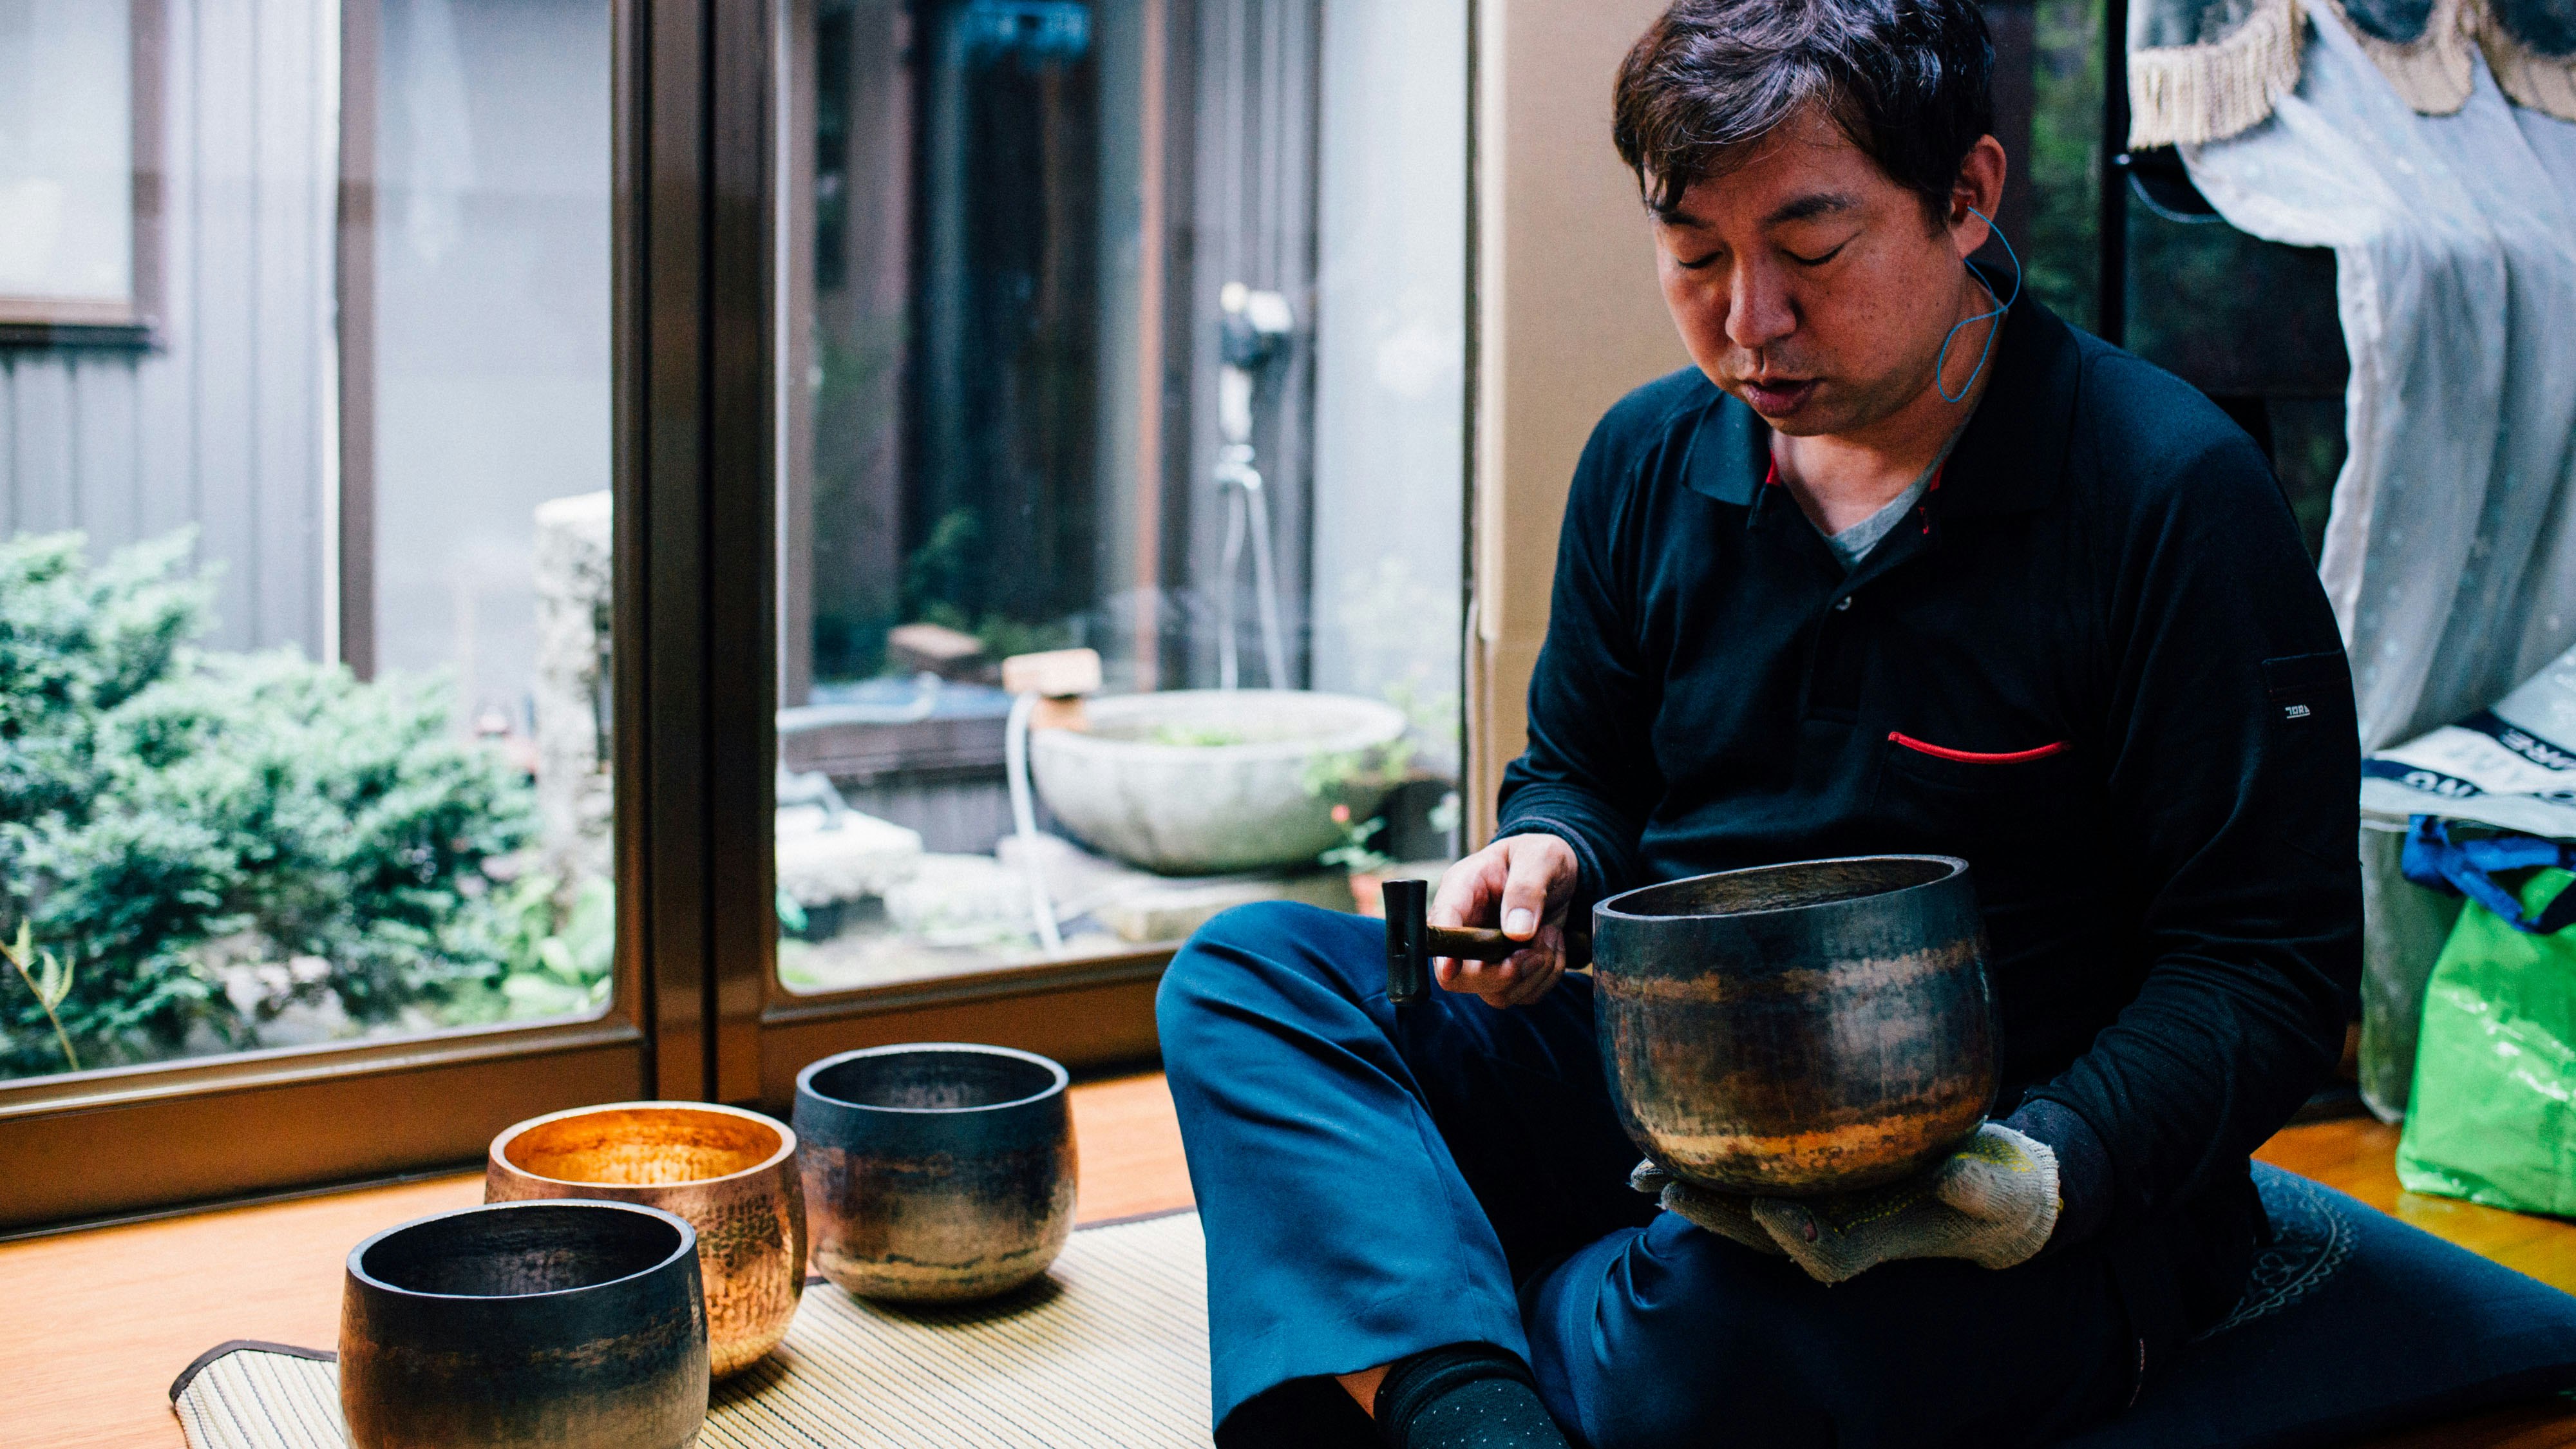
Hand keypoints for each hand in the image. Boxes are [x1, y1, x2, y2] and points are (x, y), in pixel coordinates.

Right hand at [1429, 834, 1577, 1007]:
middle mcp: (1466, 928)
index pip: (1439, 929)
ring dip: (1534, 973)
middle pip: (1460, 977)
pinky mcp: (1508, 971)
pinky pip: (1524, 995)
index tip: (1452, 968)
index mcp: (1461, 891)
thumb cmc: (1540, 856)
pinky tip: (1553, 946)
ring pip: (1496, 993)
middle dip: (1504, 973)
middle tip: (1536, 948)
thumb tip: (1516, 932)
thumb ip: (1526, 889)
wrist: (1560, 871)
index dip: (1442, 953)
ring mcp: (1485, 955)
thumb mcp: (1540, 857)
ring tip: (1551, 936)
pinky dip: (1547, 977)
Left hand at [1631, 1123, 2061, 1283]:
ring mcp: (1819, 1206)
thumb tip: (1956, 1180)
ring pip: (1746, 1210)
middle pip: (1764, 1236)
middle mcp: (1838, 1229)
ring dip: (1694, 1192)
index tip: (1771, 1209)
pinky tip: (1665, 1144)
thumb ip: (1981, 1191)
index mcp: (1879, 1242)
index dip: (1798, 1237)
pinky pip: (1751, 1179)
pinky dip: (1711, 1165)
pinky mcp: (1810, 1178)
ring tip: (1640, 1174)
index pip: (1828, 1256)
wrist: (1992, 1193)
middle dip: (1715, 1213)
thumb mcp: (2000, 1194)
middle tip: (1664, 1189)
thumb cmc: (1999, 1195)